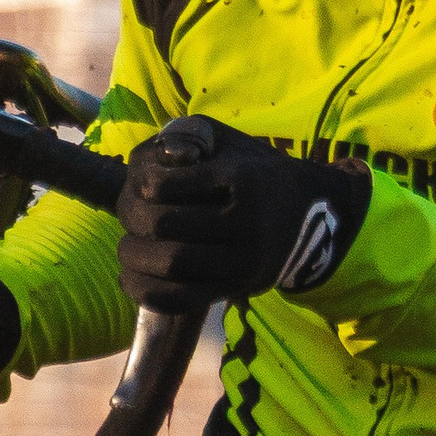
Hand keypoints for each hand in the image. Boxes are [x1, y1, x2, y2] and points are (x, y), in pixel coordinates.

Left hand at [116, 115, 371, 312]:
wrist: (308, 214)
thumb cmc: (253, 171)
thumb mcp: (227, 141)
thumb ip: (185, 136)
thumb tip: (147, 160)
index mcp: (240, 178)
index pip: (163, 184)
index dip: (139, 183)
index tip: (142, 182)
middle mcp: (245, 221)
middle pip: (162, 224)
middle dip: (132, 218)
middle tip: (130, 215)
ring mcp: (242, 259)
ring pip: (170, 264)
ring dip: (133, 256)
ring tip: (127, 248)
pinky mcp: (234, 288)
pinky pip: (180, 299)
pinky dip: (146, 292)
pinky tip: (130, 278)